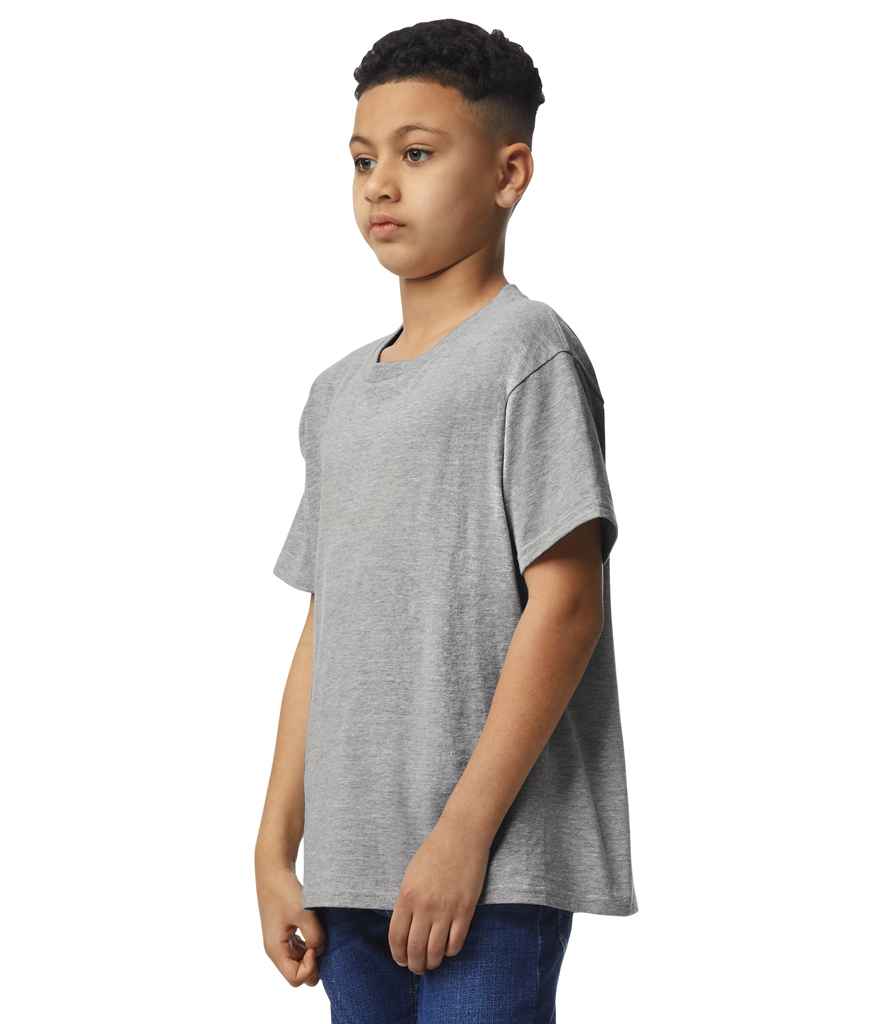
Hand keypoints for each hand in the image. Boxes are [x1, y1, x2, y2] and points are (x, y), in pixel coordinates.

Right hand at [255, 858, 325, 987]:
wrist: (274, 870)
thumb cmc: (285, 890)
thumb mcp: (303, 913)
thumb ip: (315, 936)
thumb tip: (320, 950)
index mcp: (275, 950)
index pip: (295, 979)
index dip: (310, 967)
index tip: (315, 945)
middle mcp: (276, 950)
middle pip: (298, 973)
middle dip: (313, 963)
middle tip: (318, 939)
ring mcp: (280, 941)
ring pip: (300, 961)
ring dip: (312, 952)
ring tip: (317, 931)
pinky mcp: (286, 932)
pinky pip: (300, 948)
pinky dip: (309, 943)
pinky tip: (315, 927)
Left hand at [389, 818, 490, 973]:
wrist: (461, 836)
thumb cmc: (434, 851)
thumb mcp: (411, 875)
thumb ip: (407, 901)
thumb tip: (406, 928)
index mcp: (407, 896)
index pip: (396, 937)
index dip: (398, 954)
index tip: (401, 960)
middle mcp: (424, 906)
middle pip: (415, 949)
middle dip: (415, 964)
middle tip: (417, 968)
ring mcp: (446, 909)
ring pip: (435, 951)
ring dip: (432, 962)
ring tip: (432, 963)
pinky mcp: (465, 910)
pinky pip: (456, 942)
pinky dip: (450, 952)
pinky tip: (448, 949)